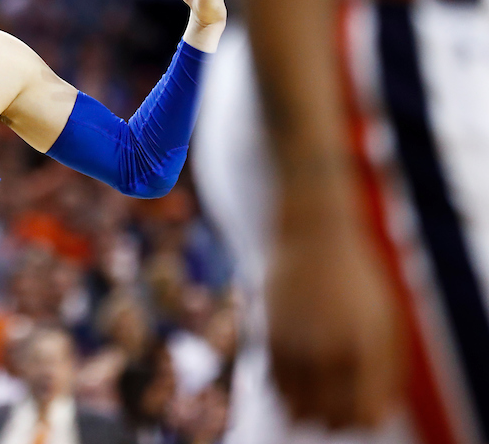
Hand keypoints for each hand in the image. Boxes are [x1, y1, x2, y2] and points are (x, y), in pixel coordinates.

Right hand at [267, 219, 402, 427]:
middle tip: (337, 406)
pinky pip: (274, 383)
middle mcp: (330, 349)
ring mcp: (298, 342)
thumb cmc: (355, 279)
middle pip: (330, 418)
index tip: (364, 409)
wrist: (313, 235)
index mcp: (368, 348)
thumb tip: (375, 414)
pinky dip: (283, 391)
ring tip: (313, 395)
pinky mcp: (271, 334)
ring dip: (306, 410)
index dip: (366, 420)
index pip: (366, 416)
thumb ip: (386, 369)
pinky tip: (293, 378)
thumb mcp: (387, 321)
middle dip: (335, 421)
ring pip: (296, 406)